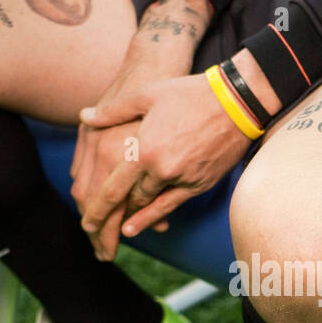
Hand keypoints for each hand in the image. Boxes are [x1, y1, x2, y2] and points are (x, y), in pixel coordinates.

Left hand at [69, 0, 211, 227]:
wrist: (237, 102)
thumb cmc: (189, 94)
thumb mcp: (147, 95)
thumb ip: (113, 111)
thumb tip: (84, 117)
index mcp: (142, 149)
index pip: (112, 189)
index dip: (97, 211)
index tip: (86, 226)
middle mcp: (161, 169)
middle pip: (130, 200)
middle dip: (115, 216)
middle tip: (102, 228)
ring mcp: (183, 179)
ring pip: (152, 204)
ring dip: (136, 214)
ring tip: (122, 228)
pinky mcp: (201, 184)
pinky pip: (174, 204)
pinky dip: (160, 214)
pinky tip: (151, 224)